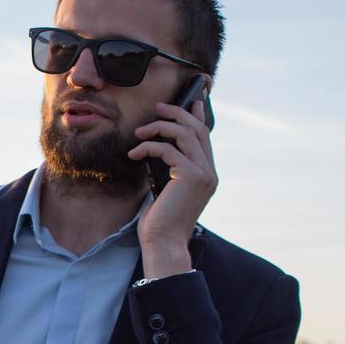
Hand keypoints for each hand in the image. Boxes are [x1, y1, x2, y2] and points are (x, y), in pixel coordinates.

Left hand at [128, 97, 216, 274]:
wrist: (163, 242)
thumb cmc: (160, 220)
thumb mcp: (166, 188)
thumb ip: (170, 168)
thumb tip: (160, 147)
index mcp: (207, 174)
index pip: (205, 137)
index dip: (197, 116)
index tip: (188, 101)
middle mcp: (210, 172)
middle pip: (197, 129)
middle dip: (176, 113)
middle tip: (157, 108)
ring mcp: (203, 174)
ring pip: (185, 134)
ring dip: (159, 127)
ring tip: (139, 132)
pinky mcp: (190, 176)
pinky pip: (168, 149)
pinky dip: (149, 147)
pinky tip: (134, 154)